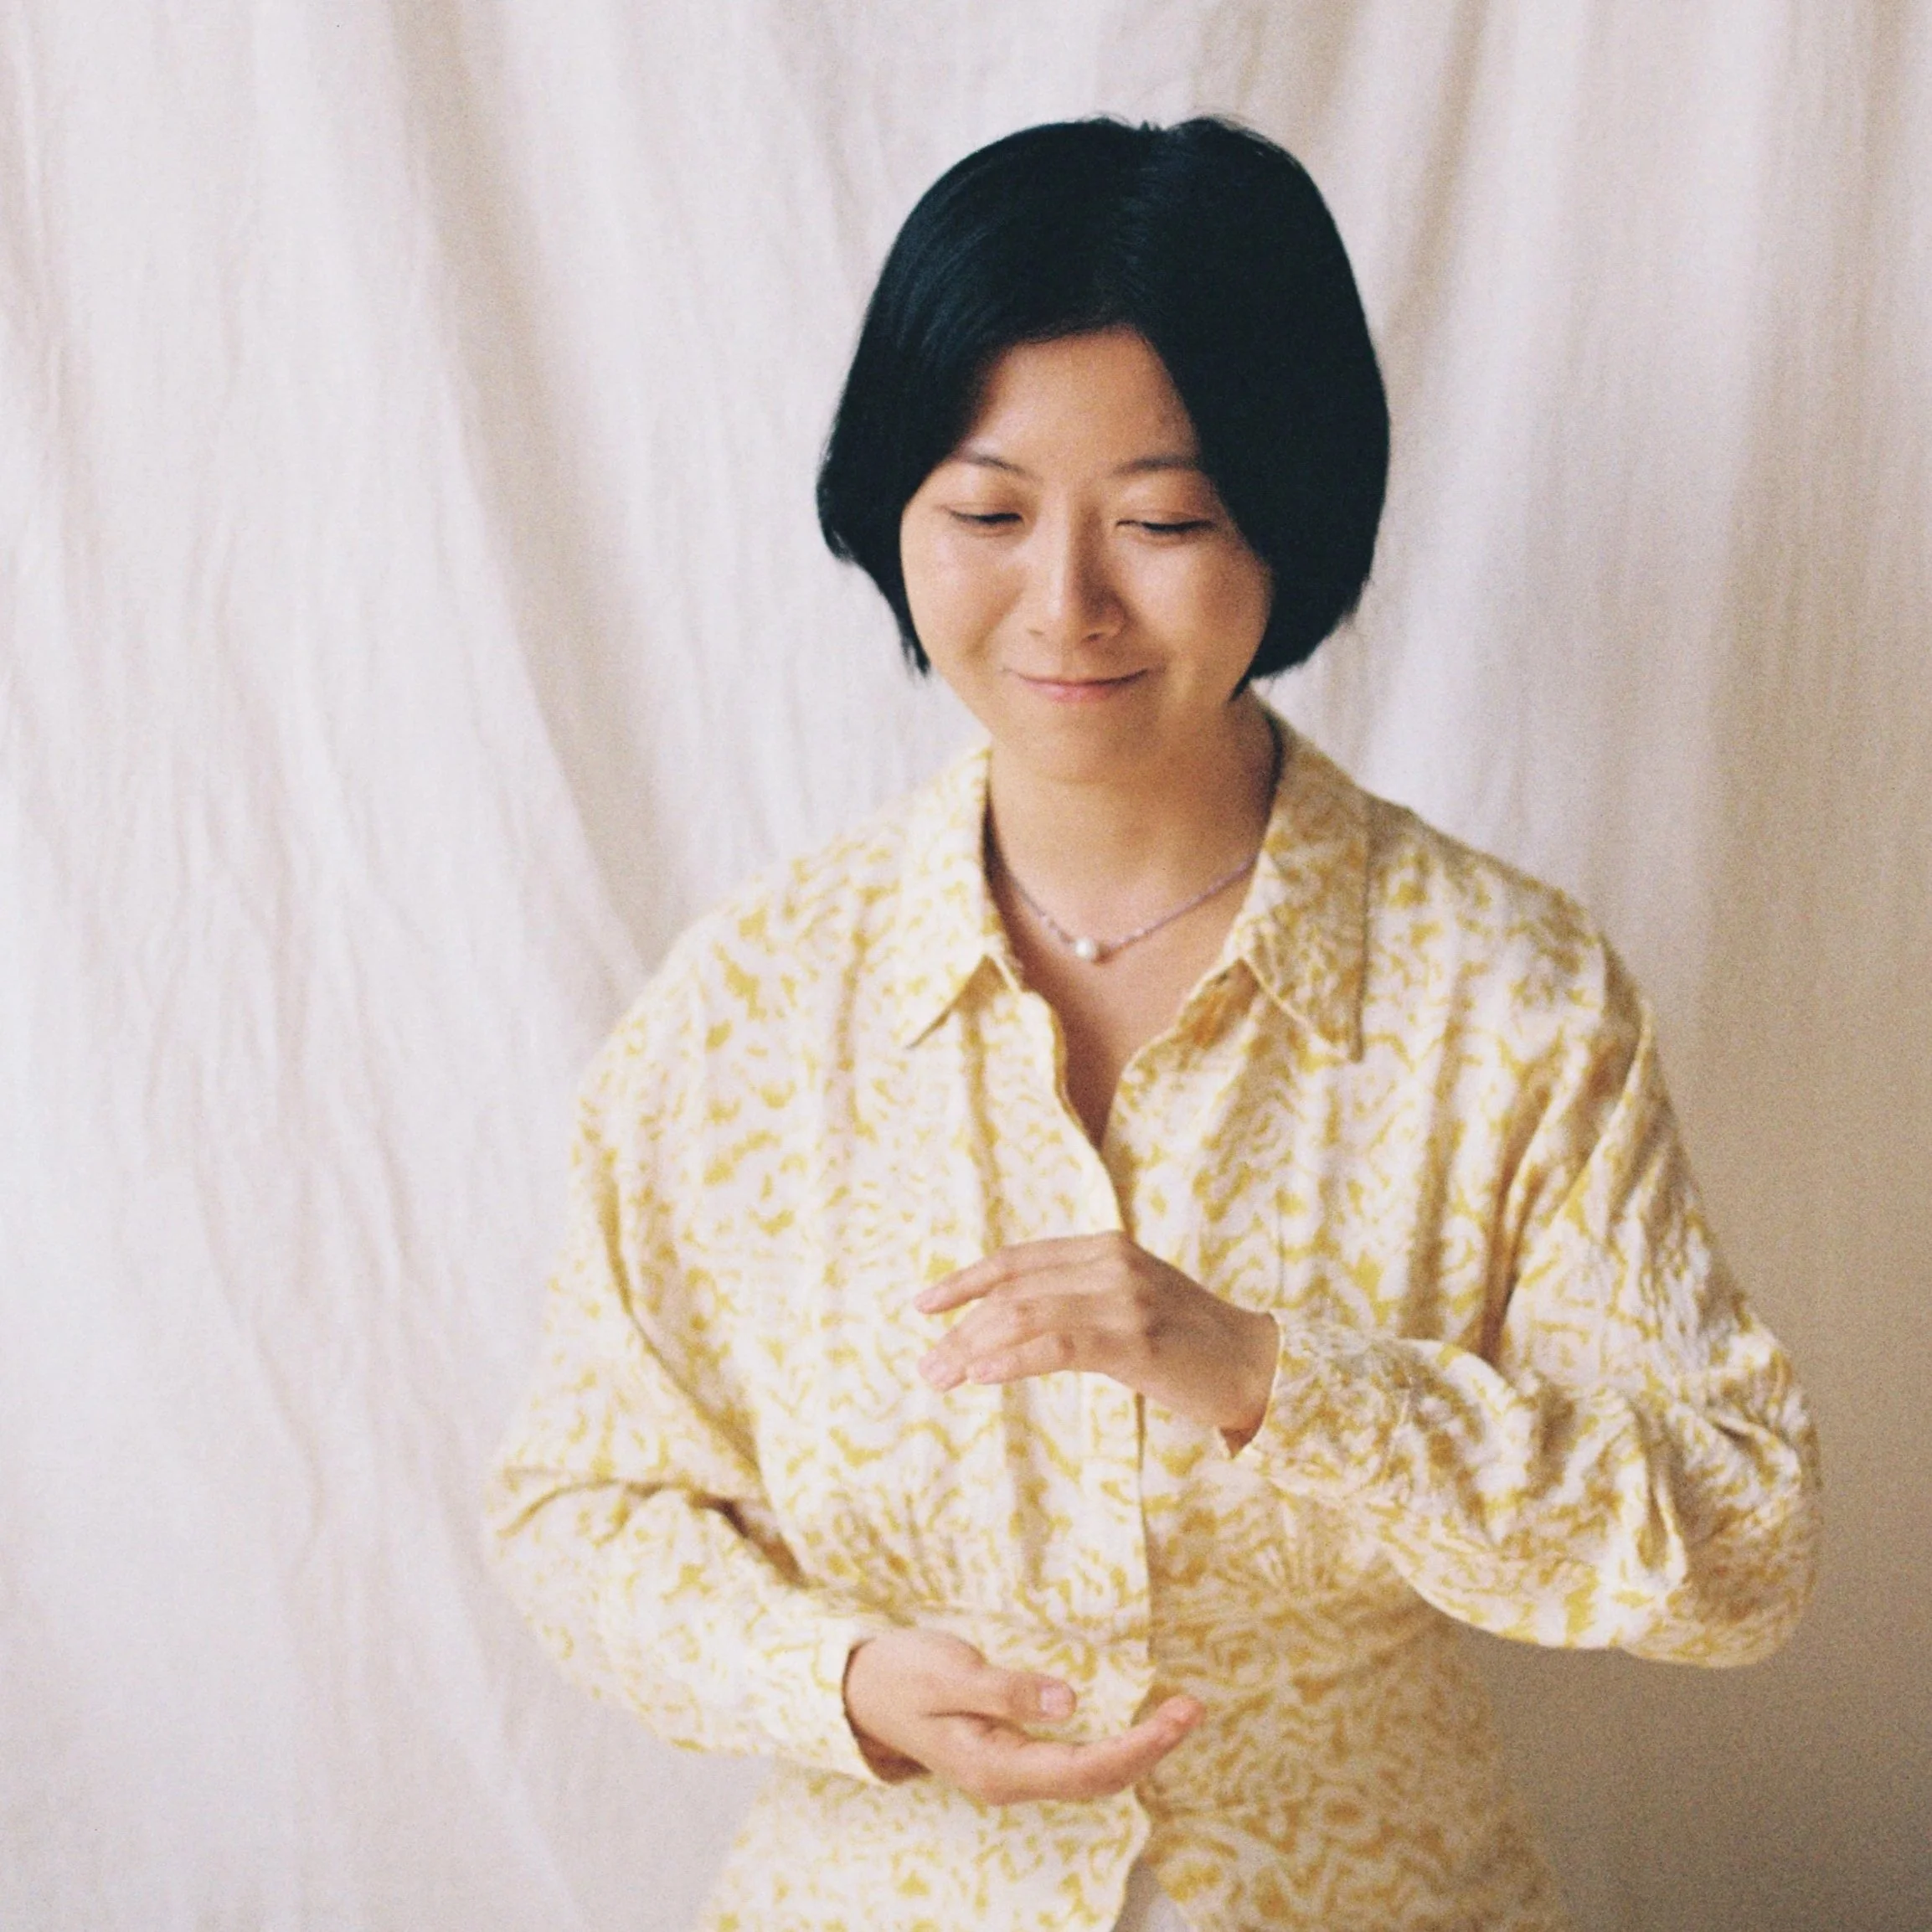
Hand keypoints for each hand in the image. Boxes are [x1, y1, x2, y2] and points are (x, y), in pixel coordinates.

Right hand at [842, 1626, 1201, 1802]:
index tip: (1178, 1716)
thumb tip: (1067, 1701)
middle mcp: (1009, 1779)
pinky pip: (1074, 1760)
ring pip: (1088, 1773)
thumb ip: (1007, 1689)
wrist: (861, 1690)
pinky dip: (1113, 1744)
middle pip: (1096, 1778)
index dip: (1138, 1747)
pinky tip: (1136, 1727)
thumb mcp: (949, 1673)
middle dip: (1150, 1748)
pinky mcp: (1012, 1752)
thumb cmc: (902, 1675)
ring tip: (1179, 1715)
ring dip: (1138, 1748)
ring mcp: (1011, 1770)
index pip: (1083, 1768)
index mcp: (994, 1767)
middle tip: (1194, 1708)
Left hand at [915, 1233, 1277, 1440]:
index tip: (924, 1306)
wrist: (1258, 1365)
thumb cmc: (1189, 1344)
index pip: (1018, 1260)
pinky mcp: (1134, 1338)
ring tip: (939, 1376)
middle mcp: (1110, 1262)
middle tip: (926, 1365)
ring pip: (1026, 1315)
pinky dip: (1012, 1360)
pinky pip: (1057, 1345)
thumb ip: (1080, 1298)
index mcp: (1105, 1248)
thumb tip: (1009, 1322)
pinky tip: (981, 1376)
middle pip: (1013, 1289)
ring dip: (973, 1347)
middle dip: (961, 1326)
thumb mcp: (1131, 1303)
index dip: (965, 1280)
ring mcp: (1123, 1298)